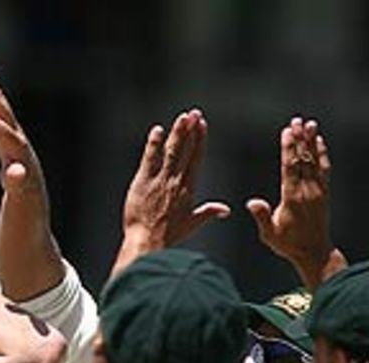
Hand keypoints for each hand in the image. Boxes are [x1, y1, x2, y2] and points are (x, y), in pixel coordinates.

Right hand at [0, 70, 49, 212]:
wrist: (30, 187)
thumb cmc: (21, 188)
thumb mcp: (17, 186)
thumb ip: (16, 179)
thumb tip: (17, 173)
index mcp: (17, 147)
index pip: (4, 130)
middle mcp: (17, 136)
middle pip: (4, 112)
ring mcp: (13, 132)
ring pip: (3, 108)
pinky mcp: (8, 133)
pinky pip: (0, 113)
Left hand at [117, 108, 229, 270]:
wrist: (147, 243)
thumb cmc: (168, 237)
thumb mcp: (192, 224)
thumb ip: (208, 212)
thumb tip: (226, 210)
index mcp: (188, 188)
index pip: (196, 158)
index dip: (200, 140)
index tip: (202, 125)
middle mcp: (176, 181)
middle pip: (185, 150)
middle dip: (190, 130)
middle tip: (194, 113)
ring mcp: (159, 181)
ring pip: (171, 151)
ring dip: (177, 132)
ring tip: (182, 117)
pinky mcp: (143, 182)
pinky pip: (150, 159)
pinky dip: (154, 144)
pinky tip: (157, 131)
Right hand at [246, 117, 337, 286]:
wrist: (314, 251)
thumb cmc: (289, 244)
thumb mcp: (270, 234)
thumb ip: (261, 217)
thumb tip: (251, 202)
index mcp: (292, 198)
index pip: (290, 167)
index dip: (288, 148)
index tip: (286, 131)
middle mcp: (307, 190)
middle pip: (303, 158)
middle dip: (299, 138)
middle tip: (296, 120)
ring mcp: (318, 190)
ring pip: (314, 160)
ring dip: (311, 141)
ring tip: (310, 124)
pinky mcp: (324, 192)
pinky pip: (324, 168)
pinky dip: (322, 153)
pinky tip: (320, 142)